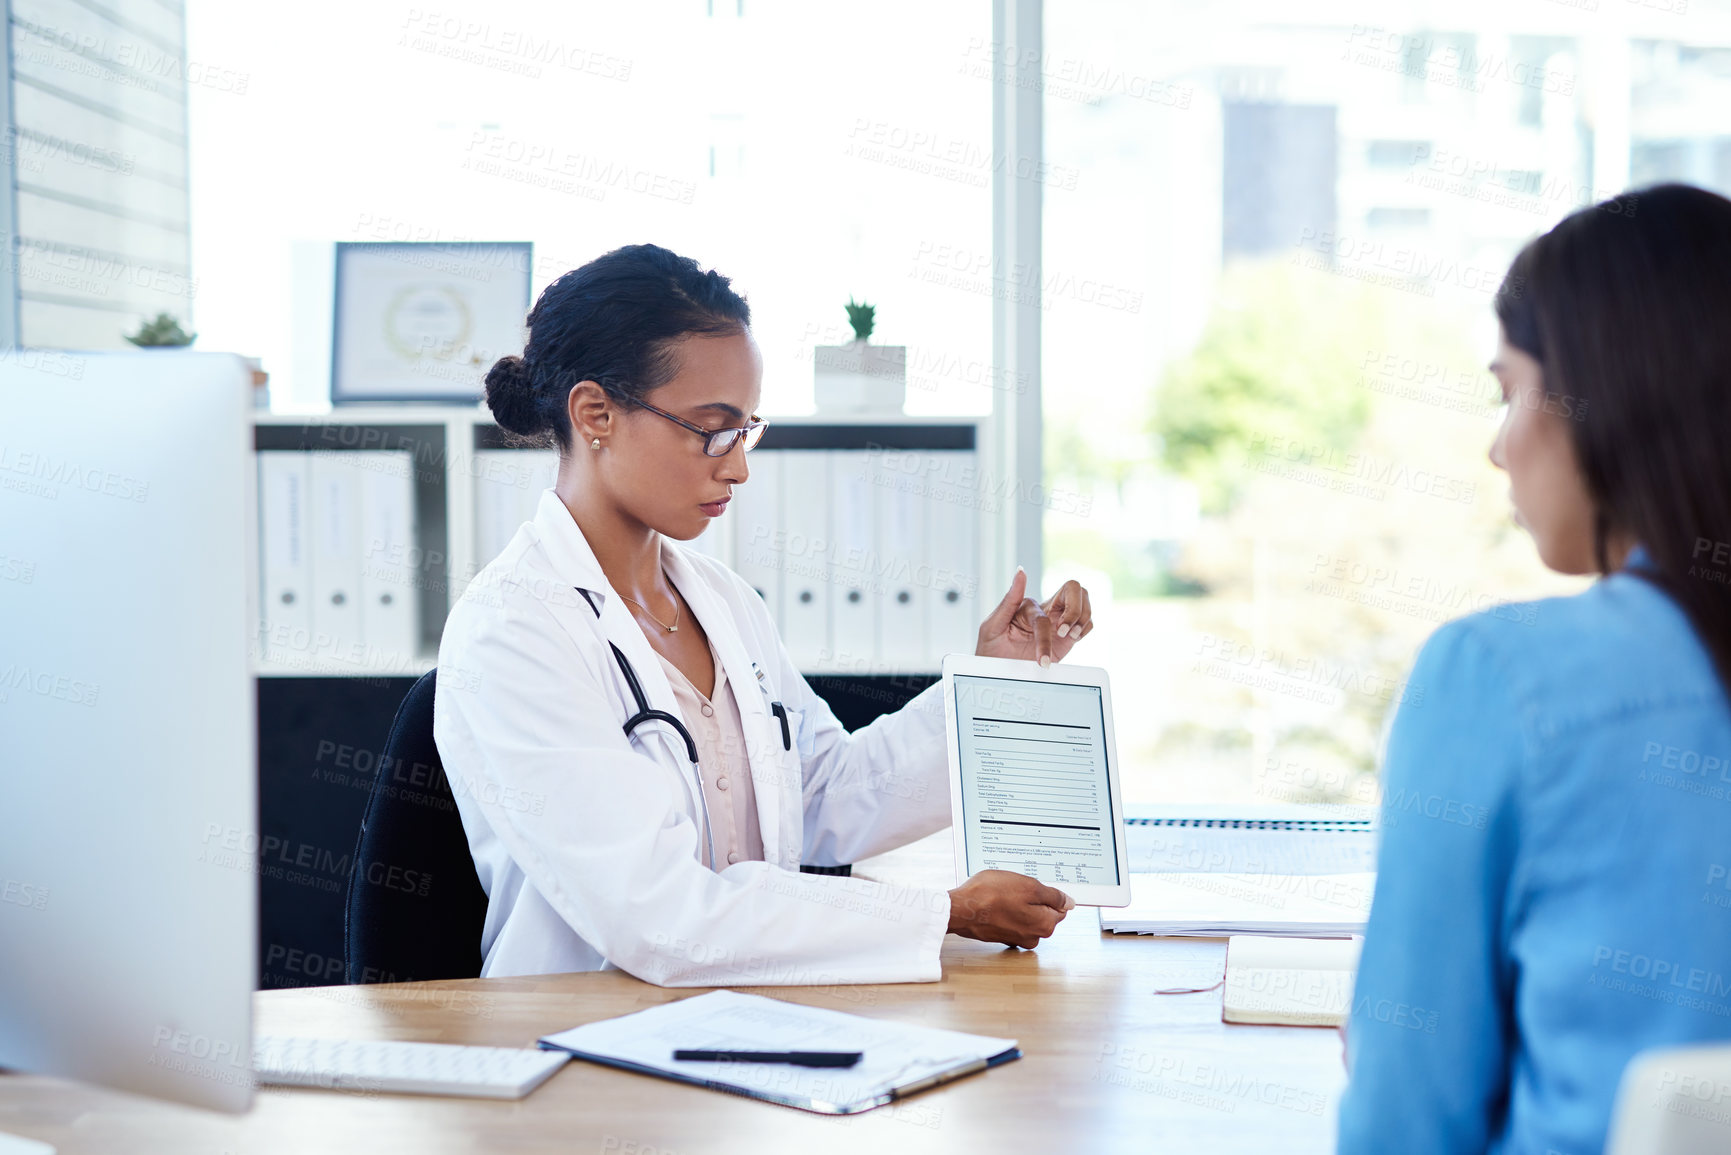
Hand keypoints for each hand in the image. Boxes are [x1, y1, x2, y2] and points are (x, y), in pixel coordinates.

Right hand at [946, 869, 1073, 948]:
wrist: (960, 910)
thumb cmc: (991, 896)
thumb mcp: (1029, 886)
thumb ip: (1053, 896)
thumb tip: (1069, 902)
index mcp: (1044, 924)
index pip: (1059, 907)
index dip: (1046, 893)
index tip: (1033, 887)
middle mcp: (1033, 936)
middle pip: (1042, 912)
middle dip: (1032, 899)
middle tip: (1015, 887)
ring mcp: (1016, 938)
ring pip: (1025, 915)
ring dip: (1017, 905)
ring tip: (1002, 894)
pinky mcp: (1001, 936)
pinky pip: (1011, 920)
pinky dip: (1005, 911)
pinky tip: (994, 903)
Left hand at [975, 567, 1093, 667]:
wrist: (995, 672)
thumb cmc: (990, 648)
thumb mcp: (992, 625)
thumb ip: (1009, 599)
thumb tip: (1020, 571)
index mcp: (1027, 607)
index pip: (1043, 615)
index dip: (1045, 635)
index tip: (1042, 656)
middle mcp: (1045, 611)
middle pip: (1074, 589)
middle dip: (1075, 611)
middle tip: (1067, 634)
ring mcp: (1058, 623)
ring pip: (1083, 605)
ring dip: (1082, 621)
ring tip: (1071, 638)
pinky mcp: (1067, 637)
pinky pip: (1086, 623)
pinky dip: (1085, 629)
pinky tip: (1073, 639)